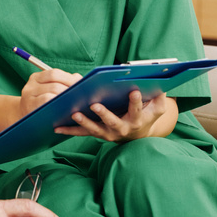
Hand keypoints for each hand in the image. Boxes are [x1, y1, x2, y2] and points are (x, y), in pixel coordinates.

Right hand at [20, 69, 81, 118]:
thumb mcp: (49, 91)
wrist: (25, 121)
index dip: (69, 78)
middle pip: (54, 84)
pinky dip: (57, 106)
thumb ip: (63, 83)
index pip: (54, 73)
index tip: (81, 85)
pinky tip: (66, 109)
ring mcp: (28, 97)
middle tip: (81, 96)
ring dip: (65, 98)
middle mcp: (30, 85)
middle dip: (70, 89)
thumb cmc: (42, 104)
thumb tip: (79, 78)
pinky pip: (45, 104)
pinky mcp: (29, 108)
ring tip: (76, 103)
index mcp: (36, 78)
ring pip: (50, 94)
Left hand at [55, 91, 177, 141]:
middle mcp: (122, 128)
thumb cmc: (147, 116)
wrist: (138, 136)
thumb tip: (160, 80)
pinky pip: (82, 133)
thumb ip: (159, 96)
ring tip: (74, 114)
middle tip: (95, 105)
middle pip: (113, 121)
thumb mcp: (157, 107)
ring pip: (95, 129)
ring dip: (84, 122)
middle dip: (104, 114)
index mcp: (137, 119)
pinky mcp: (97, 134)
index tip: (133, 91)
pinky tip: (57, 127)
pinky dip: (69, 130)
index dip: (136, 101)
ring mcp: (108, 133)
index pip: (137, 110)